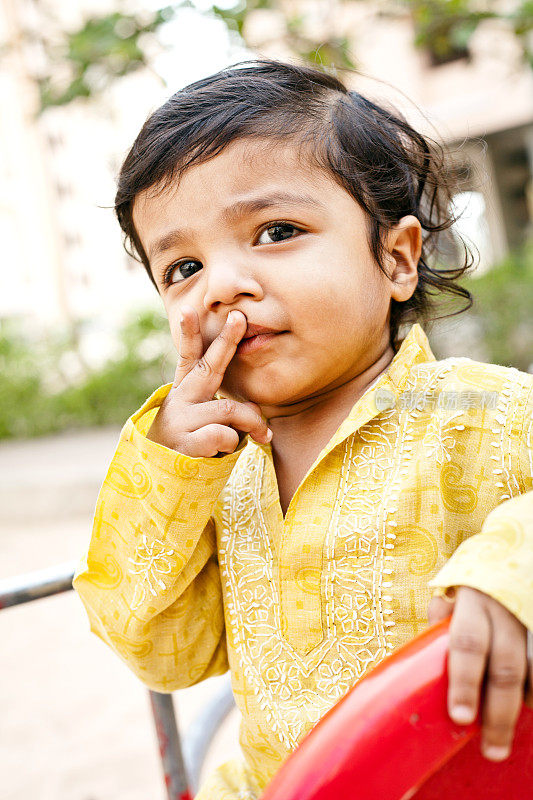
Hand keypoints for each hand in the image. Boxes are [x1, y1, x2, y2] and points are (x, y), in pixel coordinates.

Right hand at [147, 306, 271, 455]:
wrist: (162, 484)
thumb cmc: (189, 449)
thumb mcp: (204, 425)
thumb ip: (227, 411)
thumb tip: (255, 410)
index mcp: (184, 393)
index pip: (187, 358)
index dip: (188, 333)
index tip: (187, 309)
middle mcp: (180, 401)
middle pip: (208, 367)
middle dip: (226, 341)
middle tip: (240, 318)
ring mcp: (181, 421)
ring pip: (231, 410)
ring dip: (248, 425)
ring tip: (248, 440)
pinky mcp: (186, 443)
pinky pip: (226, 436)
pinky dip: (232, 446)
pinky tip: (216, 454)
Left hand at [428, 586, 531, 761]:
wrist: (514, 557)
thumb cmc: (476, 582)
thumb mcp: (453, 590)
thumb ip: (443, 620)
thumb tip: (426, 650)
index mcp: (473, 600)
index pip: (467, 644)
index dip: (464, 683)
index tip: (460, 717)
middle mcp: (505, 611)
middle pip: (504, 669)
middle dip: (497, 714)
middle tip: (491, 749)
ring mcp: (529, 620)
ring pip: (532, 671)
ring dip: (521, 706)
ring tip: (506, 734)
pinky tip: (528, 705)